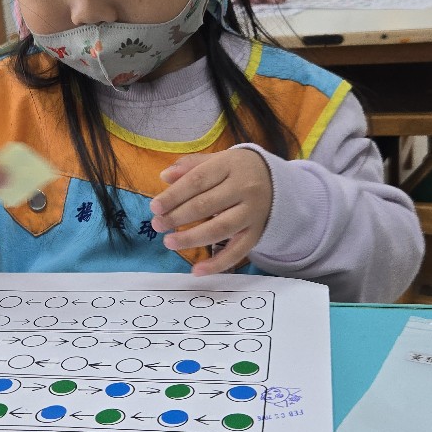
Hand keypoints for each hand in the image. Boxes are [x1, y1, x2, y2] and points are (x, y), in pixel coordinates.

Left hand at [149, 148, 272, 276]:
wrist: (276, 183)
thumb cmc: (236, 171)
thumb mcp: (216, 161)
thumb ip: (190, 166)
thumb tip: (164, 176)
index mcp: (230, 165)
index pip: (197, 180)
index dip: (174, 195)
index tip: (154, 207)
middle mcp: (245, 188)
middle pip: (206, 205)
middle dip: (178, 217)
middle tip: (157, 225)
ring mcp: (253, 212)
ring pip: (220, 229)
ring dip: (192, 238)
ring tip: (169, 242)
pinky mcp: (257, 233)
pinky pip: (237, 251)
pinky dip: (217, 264)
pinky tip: (197, 271)